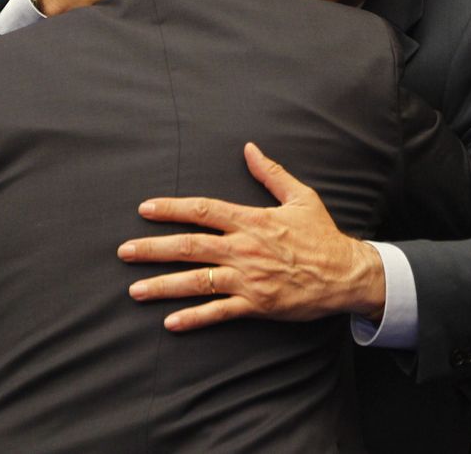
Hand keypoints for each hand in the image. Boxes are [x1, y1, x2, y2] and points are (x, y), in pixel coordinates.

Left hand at [117, 143, 386, 331]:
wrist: (346, 273)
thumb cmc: (322, 235)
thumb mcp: (300, 196)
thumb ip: (271, 173)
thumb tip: (250, 148)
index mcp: (251, 220)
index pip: (203, 210)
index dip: (171, 209)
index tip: (145, 209)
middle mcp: (244, 248)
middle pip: (190, 246)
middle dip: (153, 248)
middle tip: (124, 251)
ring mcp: (249, 278)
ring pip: (197, 281)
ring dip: (163, 285)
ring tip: (135, 289)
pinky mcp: (257, 304)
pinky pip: (219, 312)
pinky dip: (194, 318)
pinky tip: (170, 322)